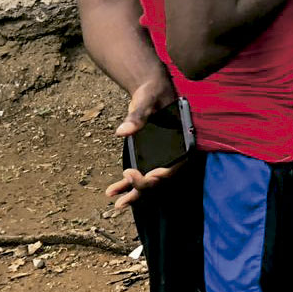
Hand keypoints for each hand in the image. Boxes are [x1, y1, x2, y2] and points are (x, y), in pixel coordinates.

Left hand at [106, 76, 183, 209]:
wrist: (150, 88)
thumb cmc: (153, 92)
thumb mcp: (146, 101)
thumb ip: (137, 116)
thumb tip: (122, 132)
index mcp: (180, 142)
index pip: (172, 168)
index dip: (158, 177)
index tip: (138, 174)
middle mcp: (172, 153)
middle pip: (159, 180)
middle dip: (141, 189)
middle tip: (122, 194)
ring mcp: (160, 157)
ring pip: (149, 181)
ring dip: (133, 193)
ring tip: (116, 203)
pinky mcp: (147, 157)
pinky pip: (139, 174)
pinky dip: (126, 184)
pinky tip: (112, 191)